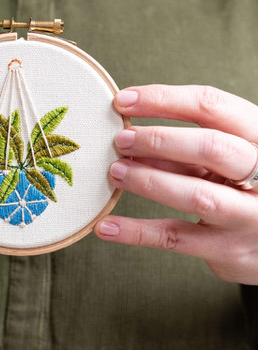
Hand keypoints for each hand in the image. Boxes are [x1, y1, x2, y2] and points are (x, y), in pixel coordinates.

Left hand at [94, 85, 257, 283]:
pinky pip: (176, 239)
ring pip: (196, 195)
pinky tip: (106, 225)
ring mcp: (249, 216)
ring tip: (115, 172)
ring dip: (148, 181)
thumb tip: (131, 134)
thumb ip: (188, 148)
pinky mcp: (229, 250)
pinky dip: (136, 232)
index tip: (124, 101)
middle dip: (159, 141)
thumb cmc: (243, 185)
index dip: (164, 100)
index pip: (212, 106)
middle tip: (120, 140)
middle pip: (211, 148)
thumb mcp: (226, 157)